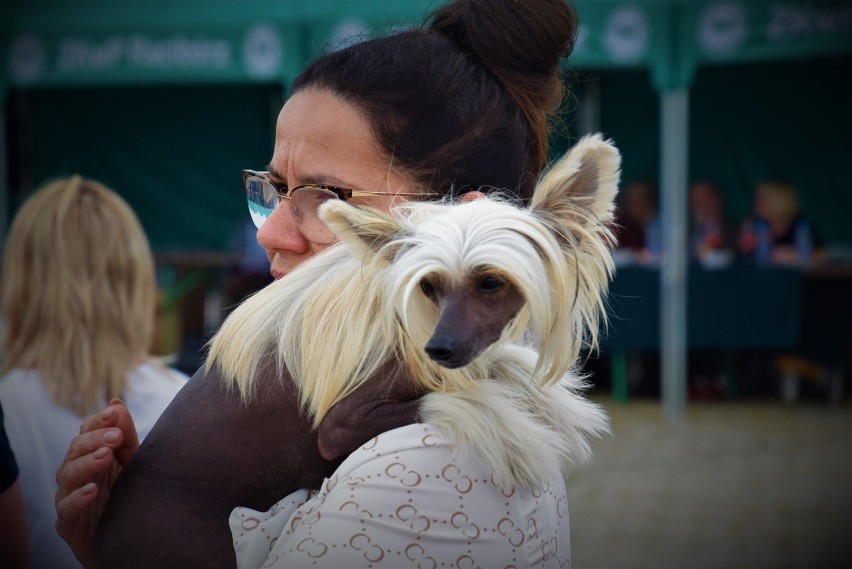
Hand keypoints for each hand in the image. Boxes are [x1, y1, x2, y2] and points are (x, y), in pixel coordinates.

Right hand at [55, 399, 138, 567]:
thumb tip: (117, 403)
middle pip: (75, 450)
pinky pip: (66, 509)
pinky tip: (92, 490)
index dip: (97, 422)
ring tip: (105, 456)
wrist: (131, 540)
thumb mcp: (132, 464)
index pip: (86, 433)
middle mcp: (76, 475)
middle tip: (115, 436)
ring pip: (67, 475)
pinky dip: (77, 498)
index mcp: (90, 457)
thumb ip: (125, 437)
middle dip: (95, 440)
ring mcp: (69, 498)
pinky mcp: (69, 524)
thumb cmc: (128, 497)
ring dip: (86, 463)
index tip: (113, 413)